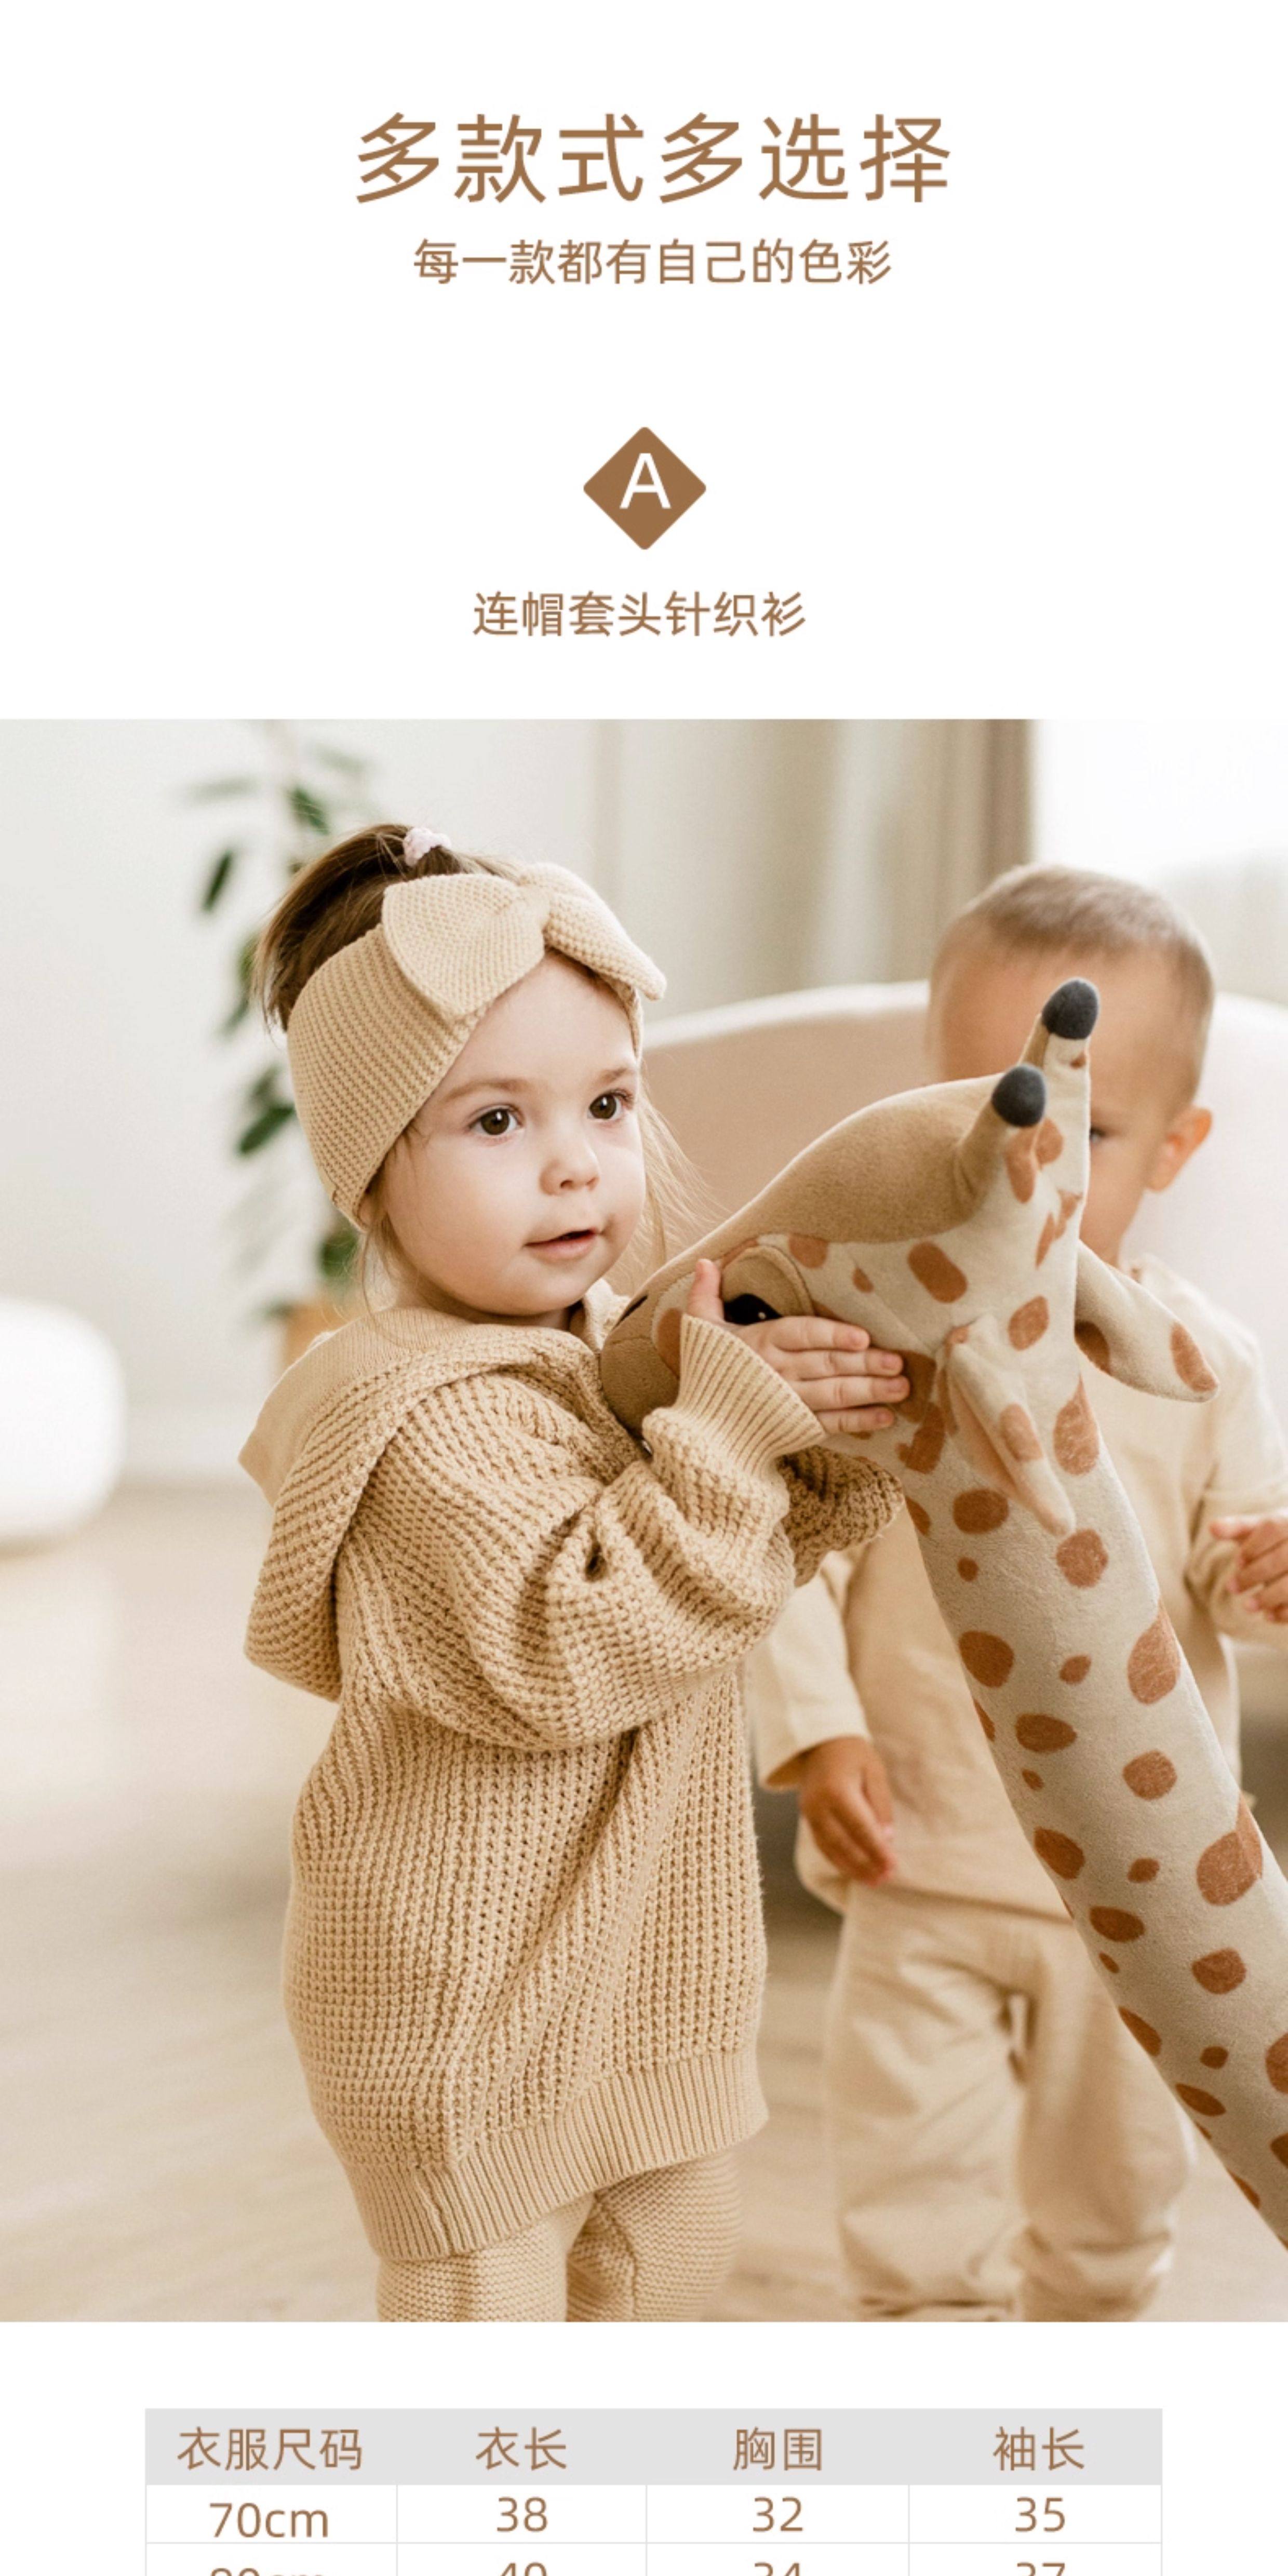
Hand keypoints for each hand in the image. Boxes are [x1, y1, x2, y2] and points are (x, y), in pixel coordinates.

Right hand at [685, 1259, 909, 1434]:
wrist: (702, 1430)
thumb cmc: (709, 1372)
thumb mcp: (701, 1331)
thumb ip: (704, 1296)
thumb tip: (704, 1262)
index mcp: (761, 1343)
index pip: (802, 1335)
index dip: (832, 1336)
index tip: (861, 1337)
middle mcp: (778, 1372)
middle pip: (827, 1365)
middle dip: (865, 1364)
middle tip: (898, 1362)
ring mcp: (790, 1402)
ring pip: (834, 1394)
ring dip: (871, 1391)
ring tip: (902, 1387)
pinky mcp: (797, 1427)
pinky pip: (832, 1424)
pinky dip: (859, 1422)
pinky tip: (886, 1417)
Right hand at [797, 1736, 896, 1882]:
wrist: (820, 1742)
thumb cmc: (853, 1754)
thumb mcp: (874, 1772)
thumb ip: (880, 1805)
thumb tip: (887, 1839)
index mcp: (837, 1790)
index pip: (861, 1828)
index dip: (877, 1850)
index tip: (893, 1866)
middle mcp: (818, 1805)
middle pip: (843, 1843)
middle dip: (865, 1864)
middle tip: (885, 1878)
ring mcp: (809, 1813)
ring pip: (830, 1848)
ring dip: (852, 1867)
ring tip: (872, 1881)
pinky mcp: (806, 1817)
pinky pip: (822, 1844)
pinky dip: (838, 1860)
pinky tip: (853, 1870)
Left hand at [1209, 1513, 1287, 1621]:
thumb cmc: (1274, 1541)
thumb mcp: (1257, 1531)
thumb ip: (1236, 1528)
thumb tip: (1213, 1527)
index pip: (1273, 1528)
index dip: (1253, 1547)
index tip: (1237, 1563)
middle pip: (1282, 1558)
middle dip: (1254, 1574)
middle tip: (1231, 1587)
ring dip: (1268, 1597)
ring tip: (1247, 1606)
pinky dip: (1284, 1612)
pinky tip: (1268, 1616)